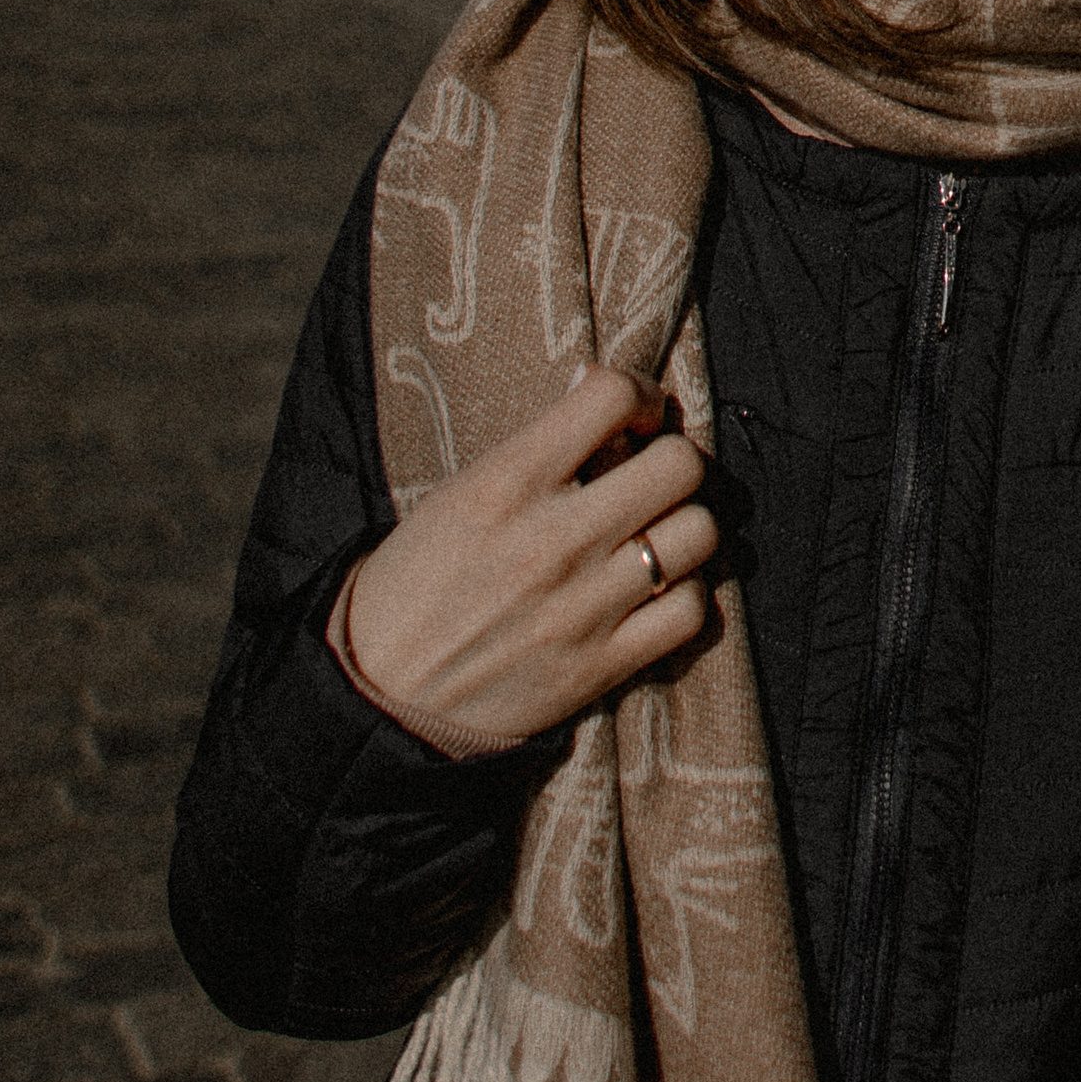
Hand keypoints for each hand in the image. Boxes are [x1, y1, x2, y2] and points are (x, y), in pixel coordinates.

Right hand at [345, 365, 717, 748]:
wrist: (380, 693)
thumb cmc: (416, 583)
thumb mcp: (459, 494)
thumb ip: (534, 449)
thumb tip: (595, 387)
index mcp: (507, 481)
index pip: (610, 396)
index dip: (639, 394)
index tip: (633, 416)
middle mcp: (555, 538)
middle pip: (679, 464)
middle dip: (674, 460)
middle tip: (652, 478)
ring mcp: (585, 604)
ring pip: (700, 533)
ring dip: (687, 526)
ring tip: (657, 533)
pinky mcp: (602, 665)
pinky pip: (692, 611)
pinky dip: (686, 595)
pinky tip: (656, 591)